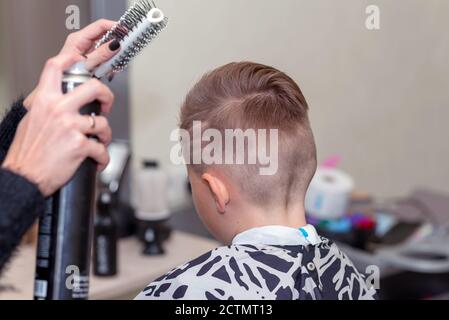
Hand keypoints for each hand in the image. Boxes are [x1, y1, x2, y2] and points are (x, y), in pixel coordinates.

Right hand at [2, 52, 113, 196]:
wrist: (23, 178)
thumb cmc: (26, 154)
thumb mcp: (31, 121)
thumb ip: (47, 108)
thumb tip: (59, 103)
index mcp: (44, 101)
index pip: (55, 68)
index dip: (71, 59)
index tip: (81, 58)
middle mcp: (58, 109)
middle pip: (93, 87)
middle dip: (107, 96)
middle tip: (106, 106)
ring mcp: (70, 126)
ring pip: (102, 122)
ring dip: (105, 135)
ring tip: (100, 142)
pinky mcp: (80, 145)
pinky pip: (101, 149)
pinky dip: (102, 158)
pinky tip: (97, 162)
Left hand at [24, 19, 119, 109]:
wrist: (59, 94)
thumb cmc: (64, 79)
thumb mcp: (86, 65)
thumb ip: (101, 54)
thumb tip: (114, 44)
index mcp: (78, 39)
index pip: (100, 26)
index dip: (115, 27)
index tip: (126, 31)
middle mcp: (82, 43)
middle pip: (105, 36)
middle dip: (116, 43)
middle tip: (125, 49)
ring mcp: (87, 52)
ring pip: (106, 47)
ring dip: (114, 55)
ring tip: (117, 62)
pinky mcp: (91, 60)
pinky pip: (105, 57)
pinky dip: (111, 62)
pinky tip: (112, 69)